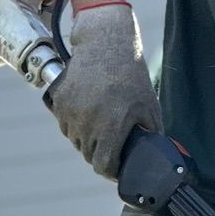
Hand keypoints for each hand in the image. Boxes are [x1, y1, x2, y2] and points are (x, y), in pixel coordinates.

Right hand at [46, 3, 162, 178]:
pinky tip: (89, 113)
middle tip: (112, 145)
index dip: (111, 171)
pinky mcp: (60, 103)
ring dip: (87, 140)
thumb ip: (152, 134)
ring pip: (76, 141)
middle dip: (101, 154)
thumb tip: (154, 156)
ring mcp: (71, 112)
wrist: (105, 44)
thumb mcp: (149, 106)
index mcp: (111, 126)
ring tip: (101, 126)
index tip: (116, 169)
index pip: (103, 165)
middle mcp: (88, 122)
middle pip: (89, 155)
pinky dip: (75, 125)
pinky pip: (65, 125)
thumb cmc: (131, 75)